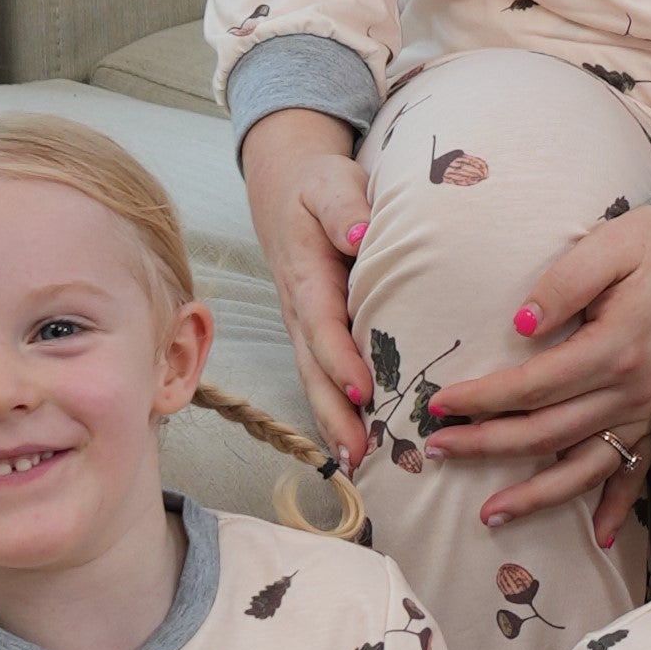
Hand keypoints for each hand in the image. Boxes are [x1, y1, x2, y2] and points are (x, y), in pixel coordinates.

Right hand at [243, 107, 373, 467]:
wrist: (288, 189)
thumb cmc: (318, 187)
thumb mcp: (329, 183)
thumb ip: (343, 208)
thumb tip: (359, 235)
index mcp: (307, 277)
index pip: (323, 325)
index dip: (340, 360)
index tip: (362, 392)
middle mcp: (301, 311)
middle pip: (314, 369)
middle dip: (334, 414)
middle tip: (359, 454)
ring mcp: (305, 328)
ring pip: (316, 382)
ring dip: (334, 424)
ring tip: (359, 466)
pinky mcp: (316, 335)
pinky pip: (323, 378)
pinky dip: (337, 414)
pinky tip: (360, 447)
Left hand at [426, 203, 650, 545]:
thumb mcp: (608, 246)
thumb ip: (563, 284)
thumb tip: (520, 326)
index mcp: (615, 348)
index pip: (533, 386)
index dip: (482, 399)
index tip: (440, 403)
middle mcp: (631, 391)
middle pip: (547, 434)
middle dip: (486, 446)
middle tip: (436, 450)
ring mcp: (645, 410)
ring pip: (583, 467)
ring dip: (536, 496)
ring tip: (488, 515)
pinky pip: (636, 472)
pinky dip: (619, 506)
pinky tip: (600, 537)